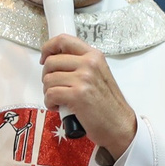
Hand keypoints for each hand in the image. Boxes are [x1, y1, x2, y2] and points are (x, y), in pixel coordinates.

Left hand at [40, 35, 137, 159]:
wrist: (120, 125)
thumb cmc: (108, 104)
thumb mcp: (99, 75)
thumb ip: (81, 65)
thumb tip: (57, 60)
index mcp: (94, 56)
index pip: (64, 40)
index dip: (48, 47)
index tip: (45, 58)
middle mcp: (89, 64)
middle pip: (51, 62)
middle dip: (47, 77)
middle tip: (54, 87)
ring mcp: (83, 79)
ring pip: (48, 79)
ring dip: (48, 92)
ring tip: (59, 99)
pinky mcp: (77, 95)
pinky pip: (50, 94)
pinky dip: (49, 103)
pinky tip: (58, 107)